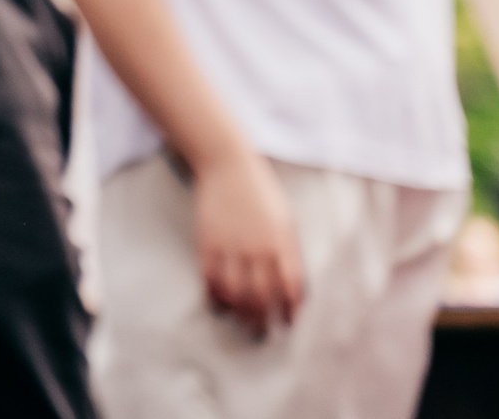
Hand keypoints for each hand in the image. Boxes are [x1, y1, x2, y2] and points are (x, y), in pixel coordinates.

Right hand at [190, 149, 303, 334]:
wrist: (227, 165)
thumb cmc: (261, 191)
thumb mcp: (285, 220)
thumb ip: (287, 252)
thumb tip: (287, 286)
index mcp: (282, 243)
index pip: (290, 288)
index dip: (290, 310)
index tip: (287, 321)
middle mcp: (257, 248)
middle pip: (261, 297)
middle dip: (263, 320)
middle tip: (262, 333)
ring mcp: (231, 246)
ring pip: (235, 293)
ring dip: (239, 314)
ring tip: (241, 323)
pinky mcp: (208, 242)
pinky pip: (211, 279)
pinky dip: (215, 297)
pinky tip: (219, 305)